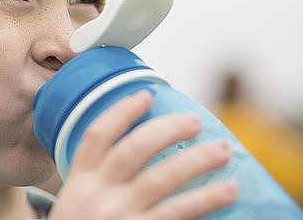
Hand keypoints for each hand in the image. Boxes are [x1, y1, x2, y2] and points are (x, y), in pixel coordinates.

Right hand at [48, 90, 237, 219]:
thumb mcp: (76, 203)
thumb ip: (98, 180)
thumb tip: (140, 152)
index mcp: (79, 181)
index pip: (97, 136)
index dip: (121, 112)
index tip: (145, 95)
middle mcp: (97, 194)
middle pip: (133, 150)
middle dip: (165, 130)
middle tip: (194, 121)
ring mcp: (118, 215)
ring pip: (160, 178)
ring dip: (195, 161)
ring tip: (221, 150)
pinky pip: (177, 213)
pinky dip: (204, 200)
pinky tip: (227, 191)